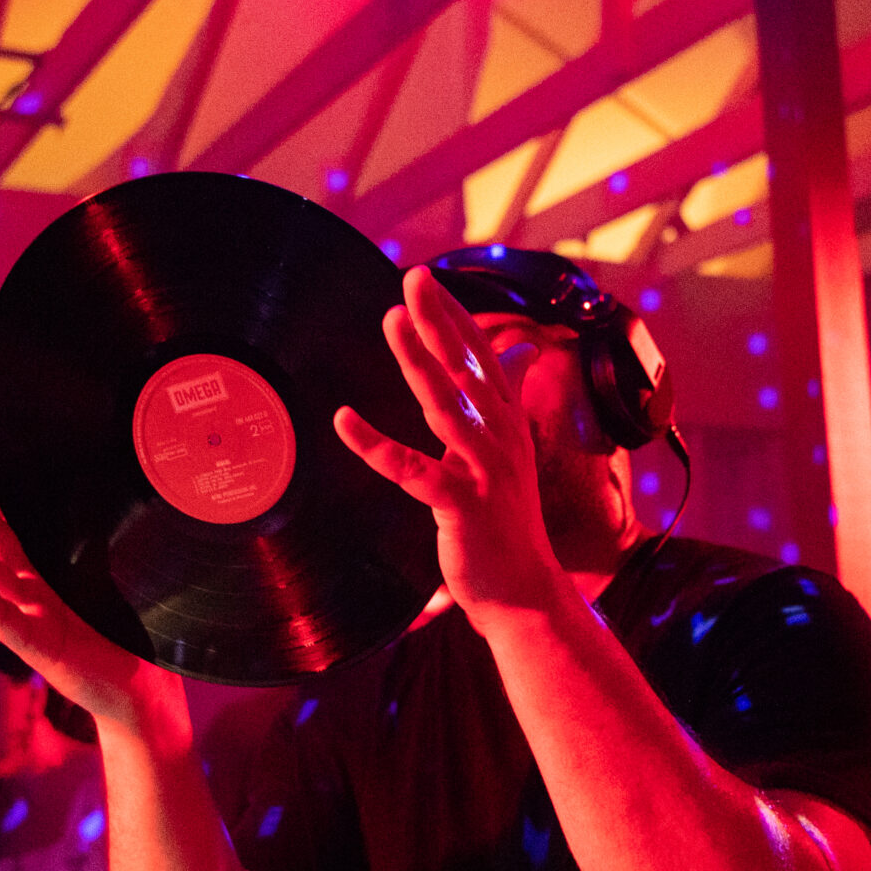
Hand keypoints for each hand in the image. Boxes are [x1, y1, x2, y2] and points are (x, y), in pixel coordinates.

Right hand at [0, 459, 184, 738]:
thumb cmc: (124, 635)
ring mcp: (27, 618)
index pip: (10, 525)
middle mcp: (29, 591)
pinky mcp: (37, 647)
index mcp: (45, 572)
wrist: (140, 690)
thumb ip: (99, 549)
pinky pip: (2, 617)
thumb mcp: (111, 582)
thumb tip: (109, 497)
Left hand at [332, 266, 561, 618]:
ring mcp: (484, 472)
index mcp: (509, 424)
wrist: (526, 593)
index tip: (429, 280)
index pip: (484, 357)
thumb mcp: (512, 451)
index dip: (456, 316)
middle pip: (469, 368)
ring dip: (420, 361)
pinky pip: (413, 471)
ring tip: (392, 321)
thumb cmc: (509, 521)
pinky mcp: (461, 507)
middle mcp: (501, 439)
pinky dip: (376, 445)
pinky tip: (345, 419)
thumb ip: (507, 398)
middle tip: (414, 277)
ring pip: (448, 406)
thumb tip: (524, 350)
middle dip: (441, 320)